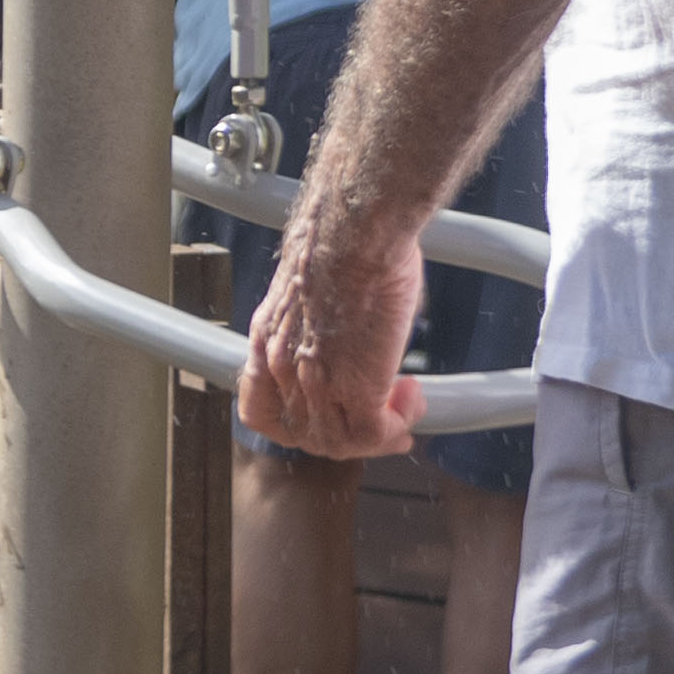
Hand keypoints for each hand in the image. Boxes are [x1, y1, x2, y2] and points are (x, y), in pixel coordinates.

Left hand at [238, 221, 428, 465]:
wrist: (353, 232)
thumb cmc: (341, 241)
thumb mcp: (310, 289)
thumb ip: (316, 318)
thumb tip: (342, 318)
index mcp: (268, 342)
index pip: (261, 412)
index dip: (294, 426)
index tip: (325, 420)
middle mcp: (284, 368)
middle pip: (306, 434)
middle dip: (346, 436)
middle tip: (383, 424)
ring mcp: (316, 382)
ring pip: (340, 442)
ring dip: (378, 432)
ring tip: (403, 405)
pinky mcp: (355, 386)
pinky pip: (374, 433)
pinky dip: (398, 424)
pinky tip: (412, 398)